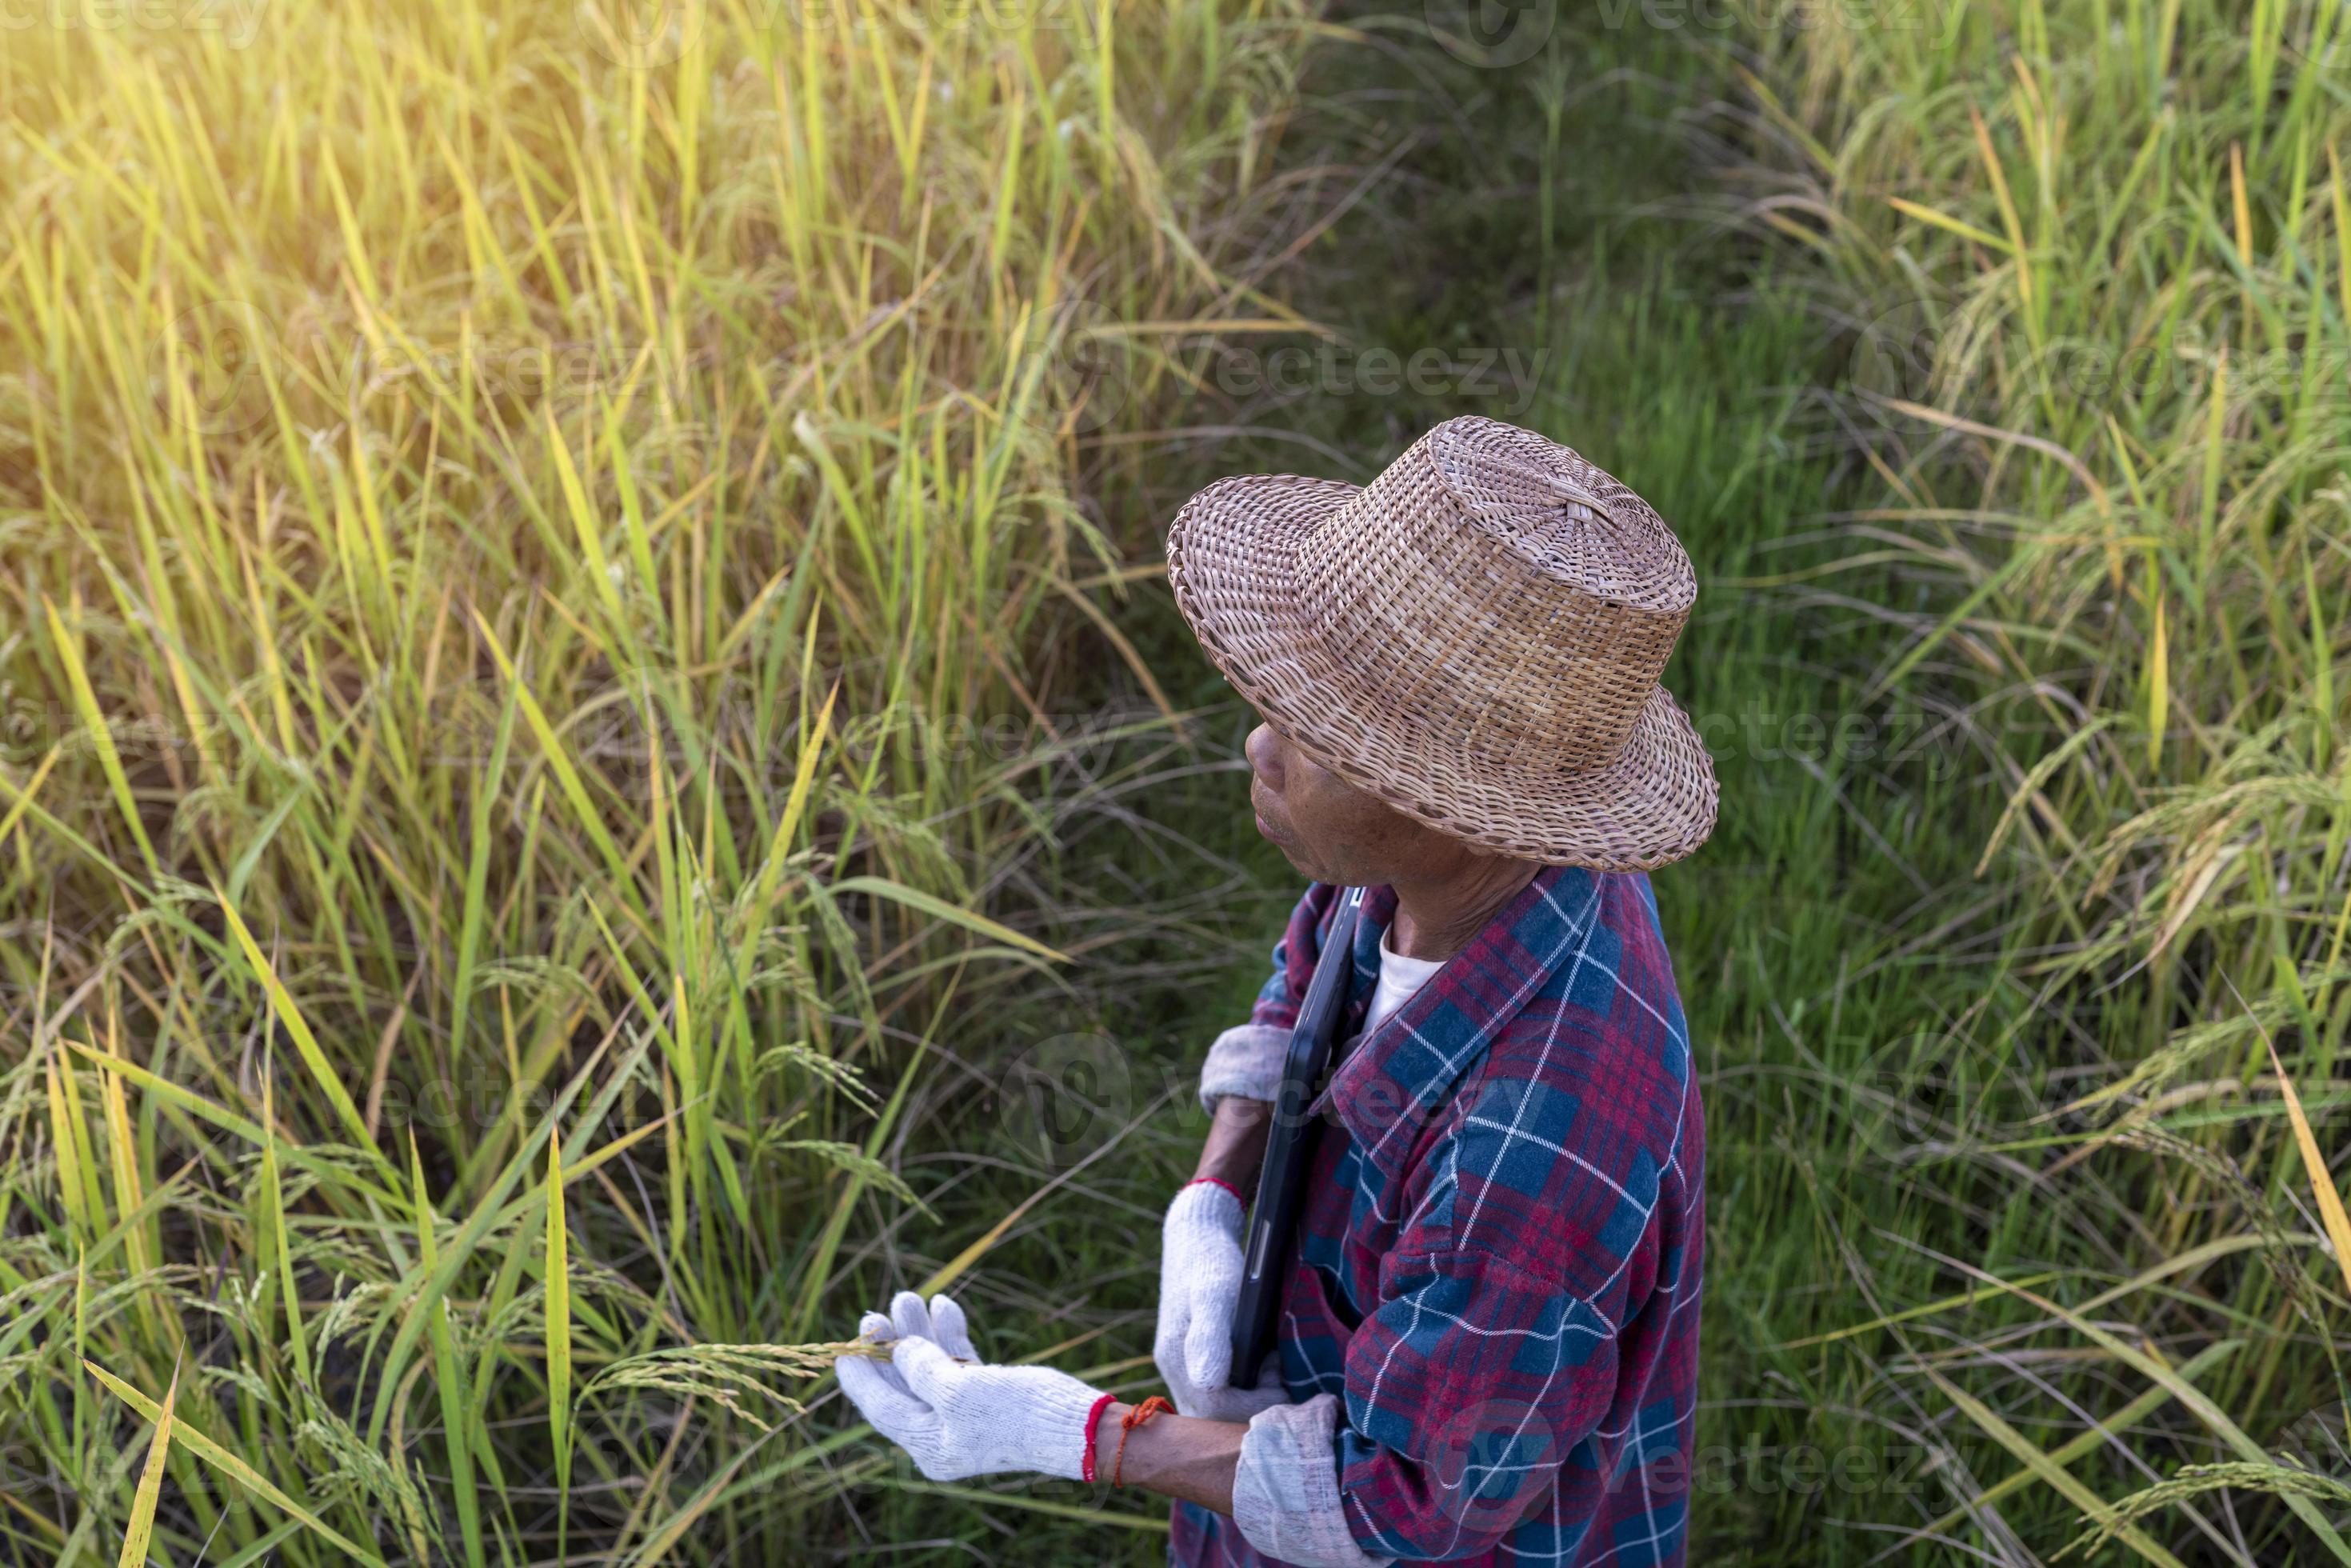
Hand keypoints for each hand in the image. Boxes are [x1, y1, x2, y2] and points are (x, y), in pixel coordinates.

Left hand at [834, 1291, 1106, 1481]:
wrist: (1078, 1426)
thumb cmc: (1015, 1413)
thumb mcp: (959, 1391)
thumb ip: (921, 1369)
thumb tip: (900, 1350)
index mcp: (929, 1446)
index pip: (881, 1409)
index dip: (860, 1376)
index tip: (843, 1348)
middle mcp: (943, 1434)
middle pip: (903, 1384)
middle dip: (891, 1345)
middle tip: (876, 1313)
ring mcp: (966, 1415)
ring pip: (930, 1367)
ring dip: (920, 1332)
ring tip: (911, 1296)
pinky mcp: (989, 1396)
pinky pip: (958, 1363)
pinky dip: (949, 1336)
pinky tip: (945, 1305)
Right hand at [1154, 1180, 1288, 1420]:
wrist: (1198, 1238)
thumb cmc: (1210, 1262)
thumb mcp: (1215, 1293)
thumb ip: (1210, 1336)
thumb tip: (1208, 1383)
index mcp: (1177, 1359)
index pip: (1215, 1409)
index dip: (1253, 1406)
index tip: (1282, 1383)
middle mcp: (1177, 1372)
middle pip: (1215, 1419)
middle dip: (1253, 1408)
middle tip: (1279, 1374)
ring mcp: (1185, 1370)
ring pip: (1218, 1411)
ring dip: (1252, 1402)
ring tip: (1274, 1369)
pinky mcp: (1196, 1365)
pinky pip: (1220, 1397)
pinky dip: (1247, 1392)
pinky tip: (1265, 1368)